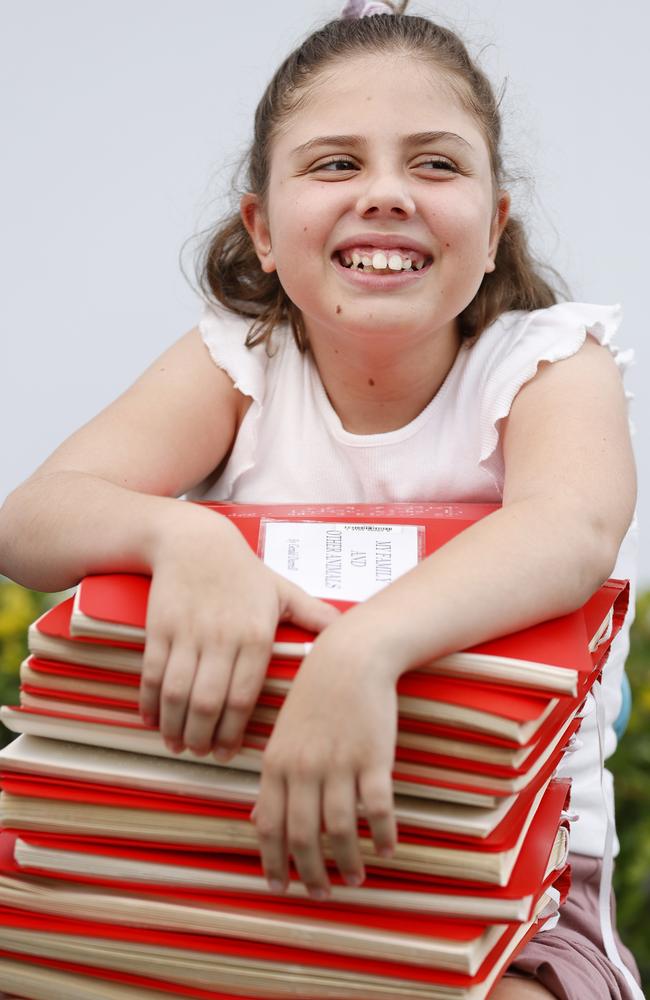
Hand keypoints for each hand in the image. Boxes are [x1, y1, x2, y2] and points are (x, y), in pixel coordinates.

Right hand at [138, 505, 338, 757]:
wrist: (195, 541)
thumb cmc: (244, 571)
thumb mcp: (283, 592)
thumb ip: (313, 616)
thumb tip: (348, 632)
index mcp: (256, 636)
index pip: (243, 698)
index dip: (231, 732)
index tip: (226, 753)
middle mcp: (222, 637)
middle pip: (207, 703)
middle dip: (200, 737)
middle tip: (200, 753)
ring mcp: (188, 633)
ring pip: (177, 694)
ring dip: (174, 727)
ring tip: (176, 744)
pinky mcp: (160, 627)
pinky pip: (152, 674)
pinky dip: (149, 703)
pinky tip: (152, 721)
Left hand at [252, 618, 398, 898]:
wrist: (350, 658)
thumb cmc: (314, 696)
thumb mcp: (283, 734)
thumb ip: (273, 778)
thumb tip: (257, 819)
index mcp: (276, 764)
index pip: (270, 826)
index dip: (274, 862)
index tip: (281, 888)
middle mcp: (304, 769)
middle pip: (303, 836)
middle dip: (311, 873)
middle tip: (321, 894)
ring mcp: (339, 765)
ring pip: (339, 831)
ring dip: (347, 862)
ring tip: (355, 878)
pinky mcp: (373, 759)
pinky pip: (377, 810)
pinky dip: (382, 835)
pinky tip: (386, 849)